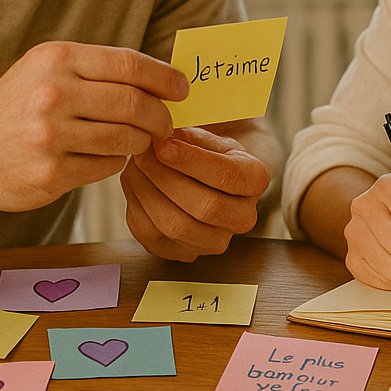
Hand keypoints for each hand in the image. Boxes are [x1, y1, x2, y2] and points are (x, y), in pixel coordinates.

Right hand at [0, 41, 186, 212]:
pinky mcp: (51, 173)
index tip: (183, 89)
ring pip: (126, 139)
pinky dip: (117, 162)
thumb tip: (162, 76)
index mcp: (56, 59)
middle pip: (134, 104)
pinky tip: (106, 157)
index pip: (129, 65)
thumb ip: (97, 69)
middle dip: (161, 116)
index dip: (165, 78)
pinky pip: (108, 166)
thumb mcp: (47, 70)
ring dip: (142, 142)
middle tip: (167, 125)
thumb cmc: (18, 106)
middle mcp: (52, 93)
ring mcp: (49, 136)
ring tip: (140, 141)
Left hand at [121, 126, 270, 260]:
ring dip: (147, 194)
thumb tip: (157, 142)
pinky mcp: (186, 253)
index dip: (191, 161)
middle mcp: (243, 217)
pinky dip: (138, 209)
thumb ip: (186, 138)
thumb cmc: (205, 152)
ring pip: (177, 226)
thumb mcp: (205, 136)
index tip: (162, 145)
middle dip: (165, 178)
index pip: (227, 175)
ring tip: (134, 168)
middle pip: (205, 207)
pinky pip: (155, 237)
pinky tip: (135, 186)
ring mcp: (216, 241)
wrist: (203, 177)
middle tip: (142, 155)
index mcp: (255, 180)